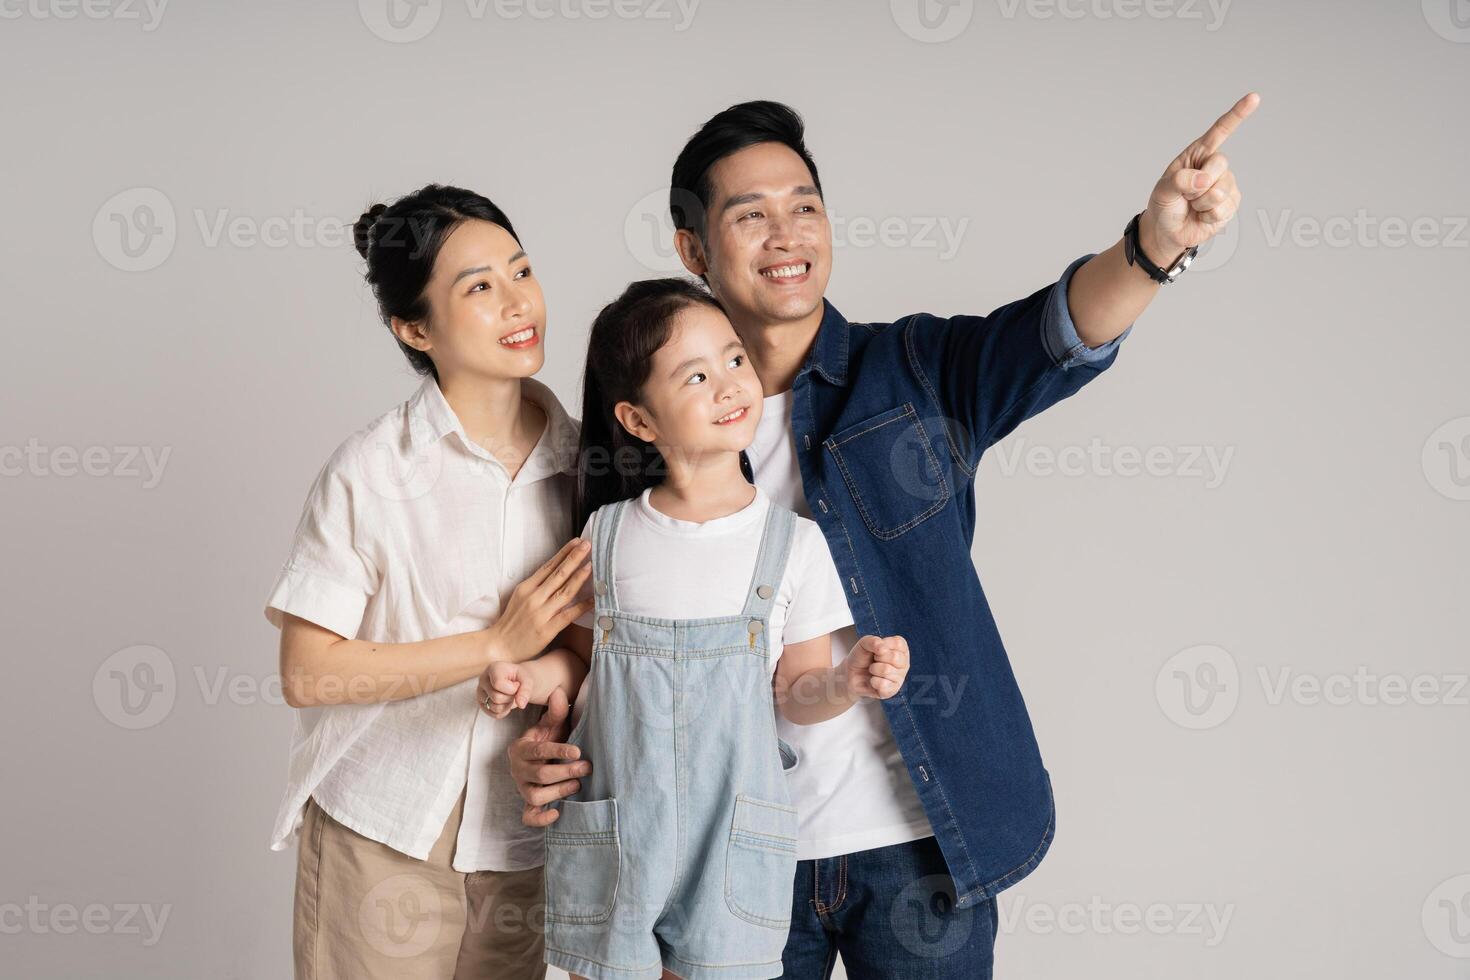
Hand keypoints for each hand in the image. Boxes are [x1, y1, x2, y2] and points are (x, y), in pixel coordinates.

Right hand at [477, 661, 532, 719]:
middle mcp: (483, 679)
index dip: (512, 689)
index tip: (516, 684)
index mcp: (493, 668)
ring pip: (495, 708)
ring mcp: (480, 692)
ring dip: (507, 705)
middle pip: (496, 697)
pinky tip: (506, 703)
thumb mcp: (527, 680)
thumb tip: (521, 704)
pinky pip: (494, 714)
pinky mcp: (481, 703)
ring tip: (509, 696)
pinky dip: (504, 712)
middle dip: (510, 697)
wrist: (516, 681)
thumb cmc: (520, 678)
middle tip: (514, 691)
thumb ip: (526, 691)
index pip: (498, 684)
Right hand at [486, 537, 593, 664]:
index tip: (576, 542)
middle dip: (574, 558)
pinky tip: (594, 599)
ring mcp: (541, 613)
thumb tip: (556, 572)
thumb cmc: (511, 622)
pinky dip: (582, 606)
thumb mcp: (519, 597)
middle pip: (558, 574)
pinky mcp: (547, 629)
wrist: (499, 646)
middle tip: (587, 545)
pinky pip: (568, 615)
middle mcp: (534, 598)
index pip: (548, 566)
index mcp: (526, 588)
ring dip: (579, 577)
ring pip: (564, 591)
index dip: (564, 553)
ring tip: (591, 565)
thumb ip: (536, 585)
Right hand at [507, 687, 589, 827]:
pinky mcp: (528, 804)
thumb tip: (559, 693)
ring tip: (577, 785)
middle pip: (539, 774)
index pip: (538, 751)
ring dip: (558, 791)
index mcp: (521, 748)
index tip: (578, 751)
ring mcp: (522, 788)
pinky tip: (559, 812)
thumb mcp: (550, 724)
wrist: (539, 756)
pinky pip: (529, 816)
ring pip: (534, 796)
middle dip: (565, 771)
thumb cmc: (547, 739)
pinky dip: (541, 819)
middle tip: (586, 767)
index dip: (558, 751)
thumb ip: (555, 711)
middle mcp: (518, 770)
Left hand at [844, 634, 909, 699]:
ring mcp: (900, 678)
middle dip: (877, 658)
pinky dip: (873, 682)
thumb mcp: (864, 643)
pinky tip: (873, 681)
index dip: (883, 645)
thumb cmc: (861, 657)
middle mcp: (904, 663)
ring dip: (873, 669)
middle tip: (874, 660)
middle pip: (894, 657)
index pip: (898, 643)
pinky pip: (883, 685)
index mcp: (901, 649)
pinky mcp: (893, 690)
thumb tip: (883, 649)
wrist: (851, 674)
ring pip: (886, 670)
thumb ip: (873, 641)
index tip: (877, 649)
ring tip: (873, 670)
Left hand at [1140, 92, 1259, 261]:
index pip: (1220, 131)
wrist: (1168, 231)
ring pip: (1219, 190)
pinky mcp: (1231, 203)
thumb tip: (1204, 180)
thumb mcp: (1163, 191)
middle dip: (1200, 182)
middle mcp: (1215, 166)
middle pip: (1220, 163)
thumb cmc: (1165, 205)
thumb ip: (1179, 181)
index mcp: (1198, 154)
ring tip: (1192, 206)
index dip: (1237, 115)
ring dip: (1200, 203)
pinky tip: (1201, 215)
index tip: (1254, 98)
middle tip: (1186, 194)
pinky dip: (1207, 215)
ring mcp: (1226, 184)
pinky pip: (1222, 208)